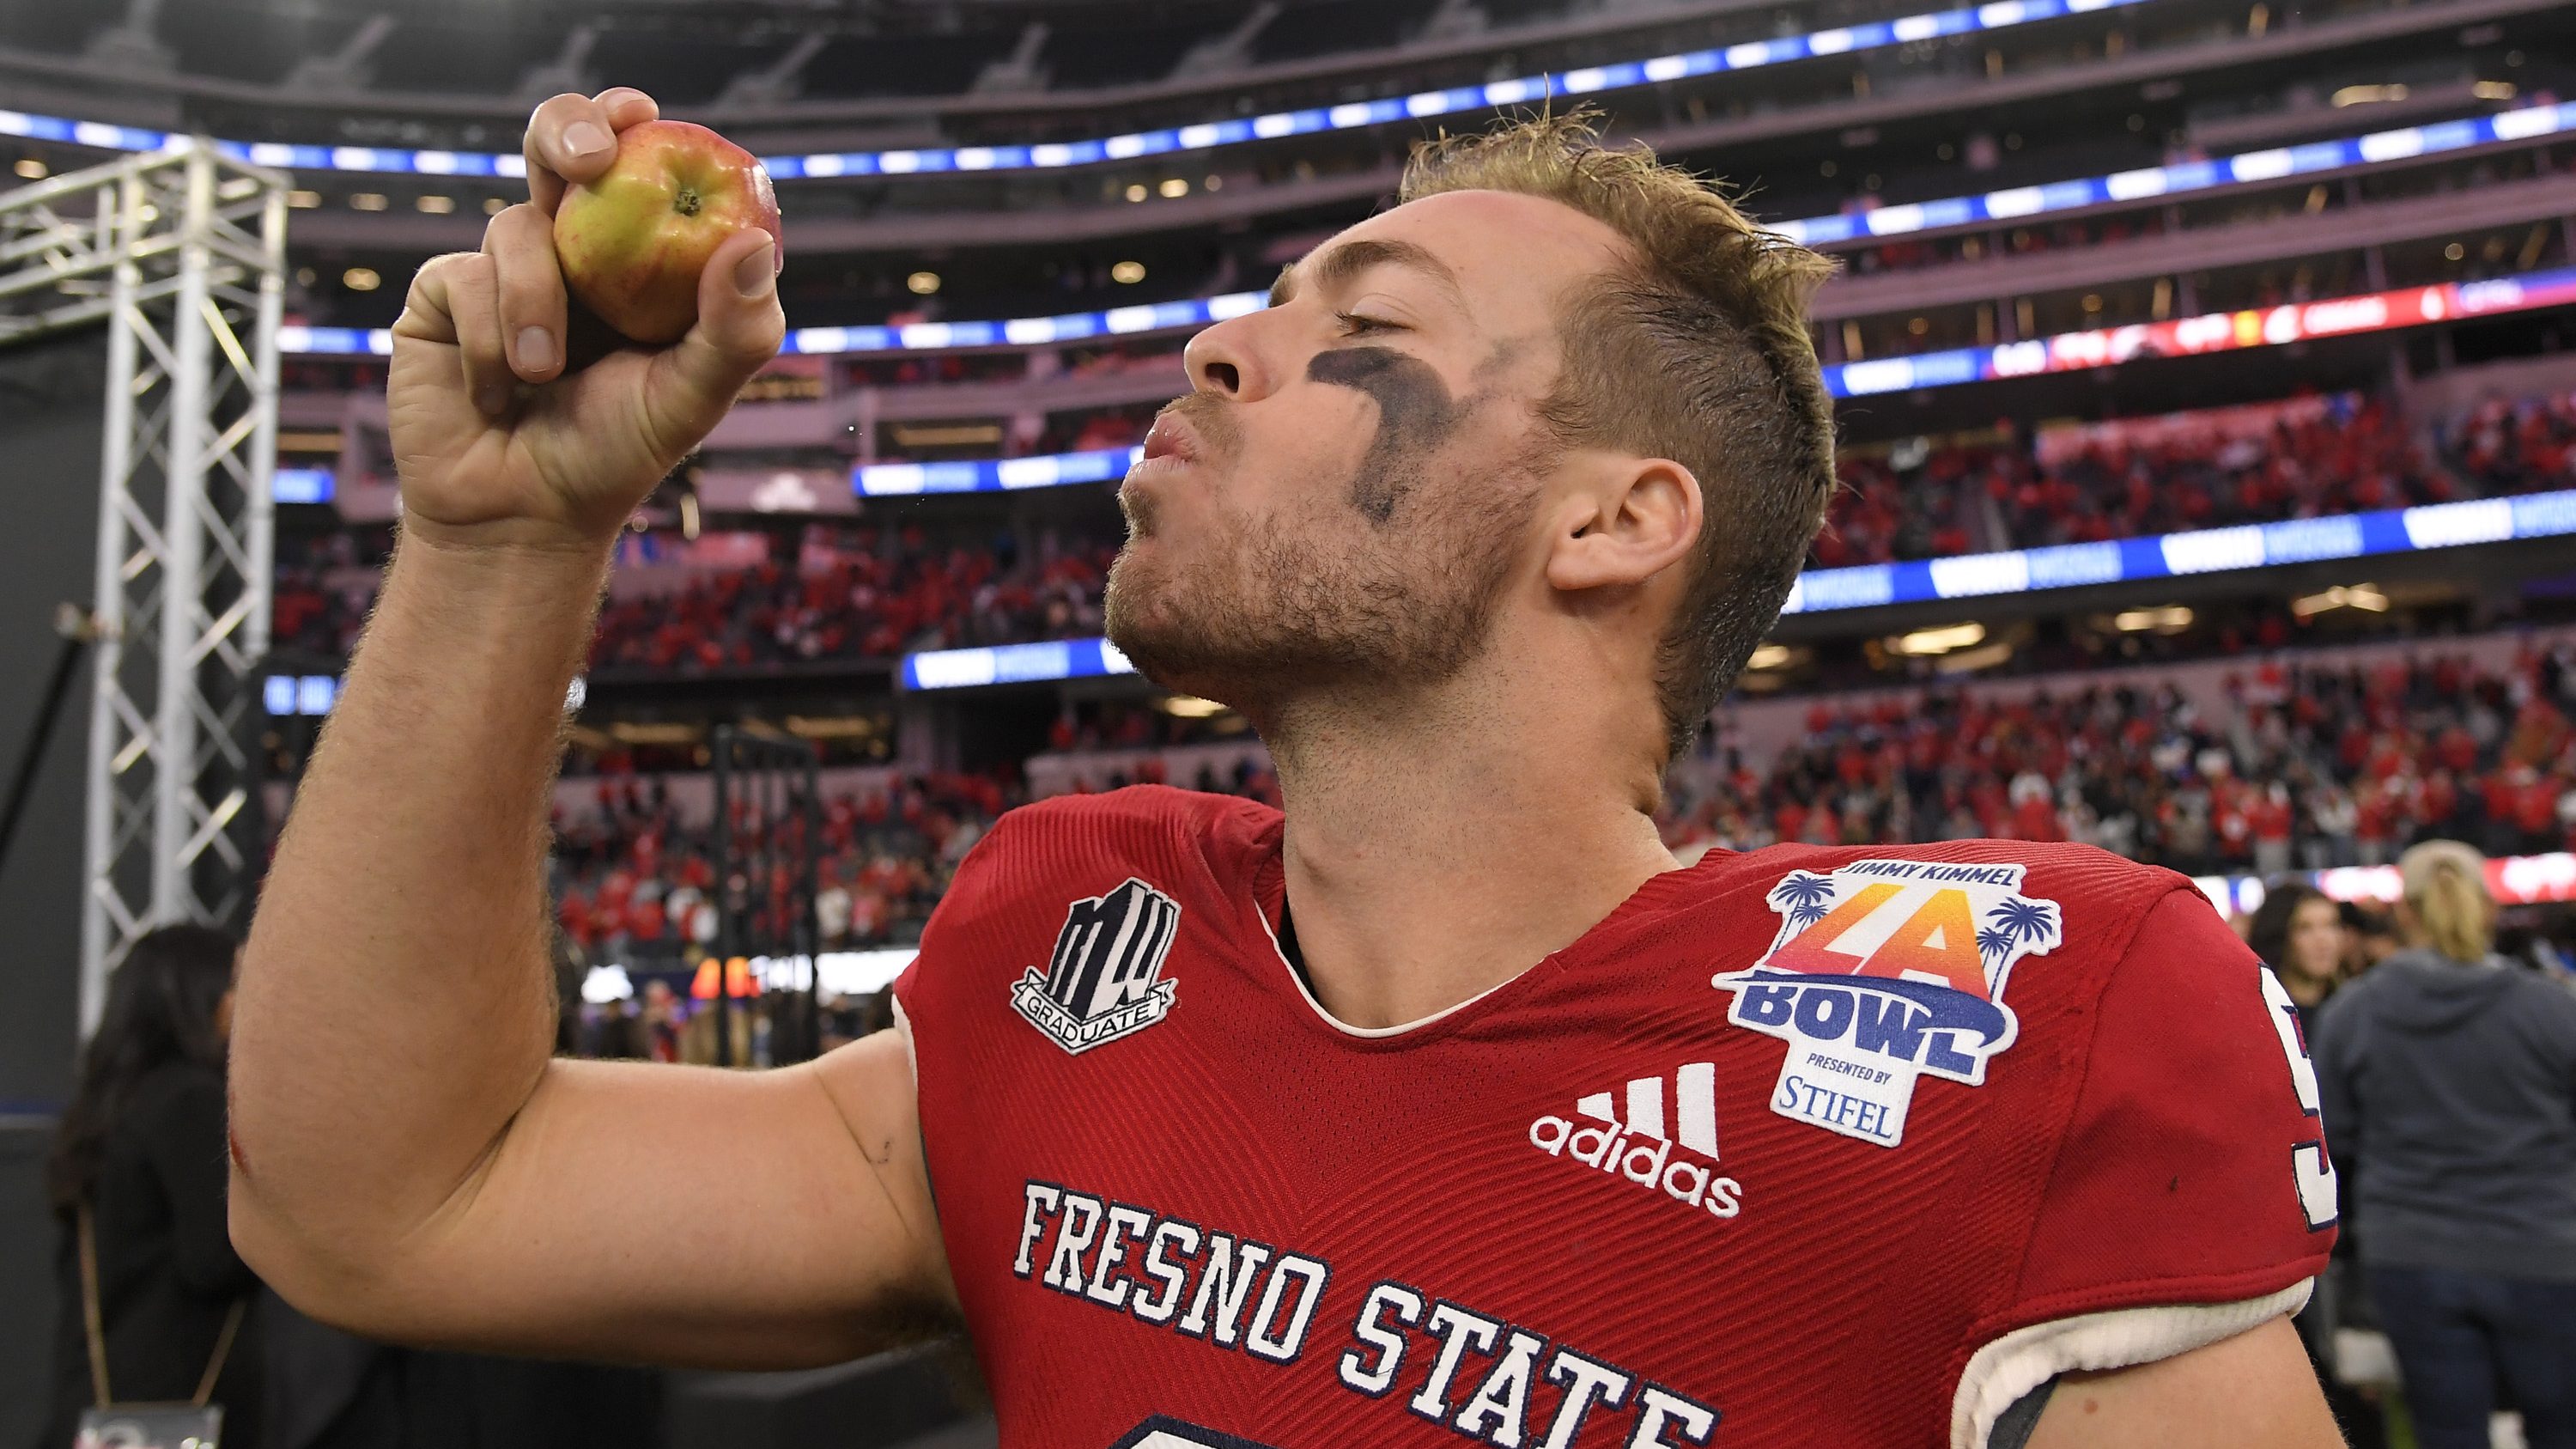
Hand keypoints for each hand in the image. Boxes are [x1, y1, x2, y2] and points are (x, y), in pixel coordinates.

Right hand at [387, 88, 783, 551]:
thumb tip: (752, 245)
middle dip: (567, 132)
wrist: (520, 518)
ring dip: (536, 304)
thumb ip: (733, 330)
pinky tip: (497, 394)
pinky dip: (488, 338)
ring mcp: (501, 266)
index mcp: (634, 256)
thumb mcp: (691, 397)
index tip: (642, 118)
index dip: (629, 126)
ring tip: (543, 376)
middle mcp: (569, 248)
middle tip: (589, 160)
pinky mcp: (441, 295)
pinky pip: (463, 277)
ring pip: (516, 227)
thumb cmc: (615, 455)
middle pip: (558, 144)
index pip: (634, 165)